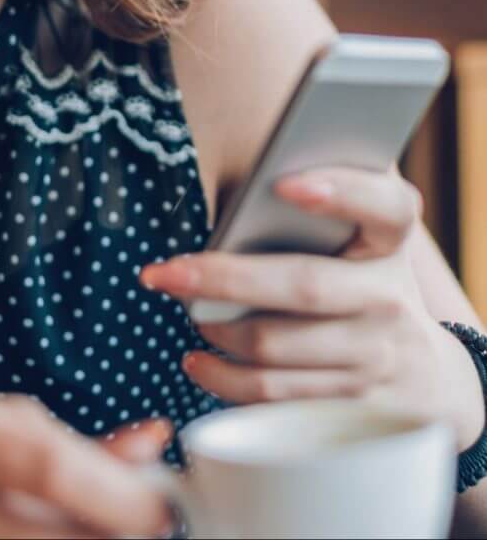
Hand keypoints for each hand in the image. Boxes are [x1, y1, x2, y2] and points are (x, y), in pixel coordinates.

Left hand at [139, 168, 480, 446]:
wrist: (423, 371)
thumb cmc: (359, 282)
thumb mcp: (352, 241)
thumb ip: (302, 218)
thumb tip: (223, 210)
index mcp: (389, 242)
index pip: (386, 206)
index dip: (342, 191)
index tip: (284, 181)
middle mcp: (389, 300)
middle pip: (303, 286)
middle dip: (222, 278)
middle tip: (161, 274)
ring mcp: (375, 357)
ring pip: (276, 347)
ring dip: (216, 331)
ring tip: (183, 312)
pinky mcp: (351, 404)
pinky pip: (275, 396)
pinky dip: (225, 379)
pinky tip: (198, 362)